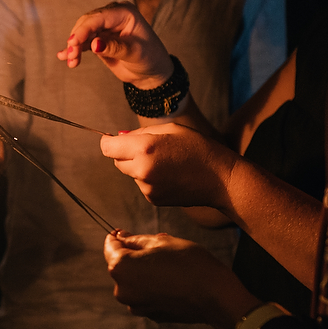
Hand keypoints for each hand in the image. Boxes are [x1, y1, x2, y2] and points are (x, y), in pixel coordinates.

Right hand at [56, 2, 172, 85]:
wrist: (151, 73)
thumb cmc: (149, 58)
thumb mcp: (135, 53)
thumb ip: (115, 47)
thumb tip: (94, 44)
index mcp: (124, 13)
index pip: (98, 18)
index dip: (83, 29)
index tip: (73, 43)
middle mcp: (113, 16)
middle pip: (87, 23)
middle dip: (77, 39)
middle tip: (72, 55)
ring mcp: (105, 28)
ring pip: (82, 33)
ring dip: (74, 47)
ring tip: (71, 62)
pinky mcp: (99, 39)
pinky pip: (83, 42)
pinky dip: (75, 50)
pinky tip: (64, 57)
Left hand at [100, 123, 236, 209]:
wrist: (221, 179)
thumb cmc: (199, 148)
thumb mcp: (171, 129)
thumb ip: (140, 133)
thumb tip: (118, 137)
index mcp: (144, 149)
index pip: (107, 147)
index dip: (109, 141)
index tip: (113, 139)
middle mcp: (142, 170)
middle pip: (116, 161)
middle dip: (125, 153)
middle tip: (149, 148)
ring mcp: (147, 187)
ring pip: (130, 173)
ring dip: (139, 167)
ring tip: (166, 162)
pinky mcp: (153, 199)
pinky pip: (142, 185)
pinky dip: (149, 179)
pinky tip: (170, 175)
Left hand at [104, 232, 255, 328]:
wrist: (215, 296)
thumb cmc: (190, 264)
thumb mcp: (162, 242)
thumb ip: (135, 240)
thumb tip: (121, 237)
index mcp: (121, 267)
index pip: (110, 246)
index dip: (117, 237)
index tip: (123, 232)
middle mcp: (122, 289)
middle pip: (120, 266)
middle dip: (133, 255)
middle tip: (156, 248)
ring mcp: (135, 305)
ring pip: (133, 281)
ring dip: (143, 272)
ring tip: (167, 265)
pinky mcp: (149, 315)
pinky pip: (144, 295)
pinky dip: (152, 286)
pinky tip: (171, 281)